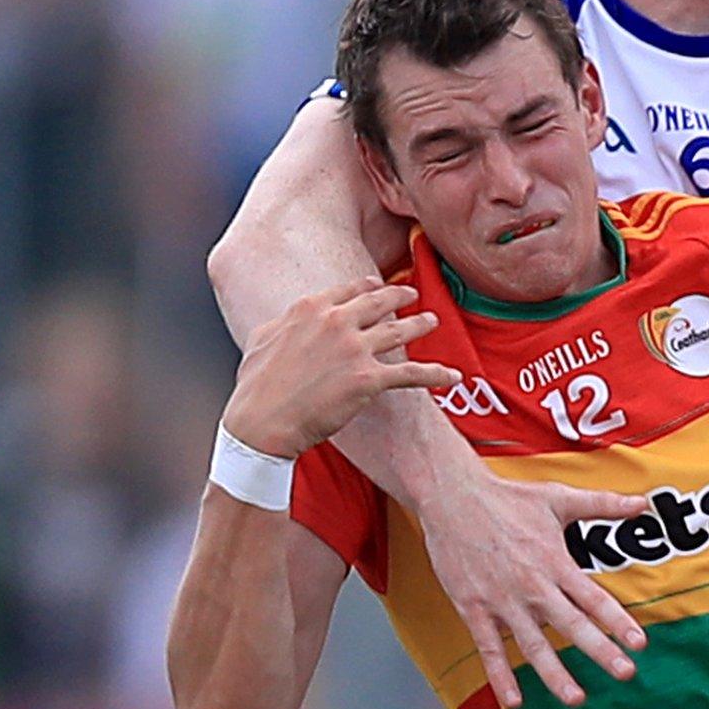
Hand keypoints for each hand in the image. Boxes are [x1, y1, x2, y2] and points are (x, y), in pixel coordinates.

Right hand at [224, 277, 458, 458]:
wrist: (261, 424)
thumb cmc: (255, 389)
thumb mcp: (261, 340)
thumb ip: (283, 324)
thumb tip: (289, 322)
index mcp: (310, 309)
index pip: (349, 289)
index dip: (369, 286)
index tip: (379, 284)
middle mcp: (336, 322)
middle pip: (380, 301)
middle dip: (401, 295)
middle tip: (413, 293)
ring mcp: (355, 349)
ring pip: (400, 330)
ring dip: (421, 324)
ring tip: (433, 321)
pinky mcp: (369, 379)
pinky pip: (412, 373)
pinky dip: (436, 373)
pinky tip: (453, 375)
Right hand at [417, 473, 650, 708]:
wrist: (452, 499)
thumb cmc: (507, 498)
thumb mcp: (558, 498)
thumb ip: (603, 504)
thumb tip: (642, 503)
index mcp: (555, 562)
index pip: (594, 598)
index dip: (618, 622)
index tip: (639, 644)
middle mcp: (532, 586)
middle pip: (571, 625)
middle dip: (600, 652)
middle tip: (625, 673)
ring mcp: (502, 601)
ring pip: (533, 645)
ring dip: (554, 674)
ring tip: (576, 698)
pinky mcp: (474, 609)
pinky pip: (489, 649)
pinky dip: (501, 676)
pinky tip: (515, 700)